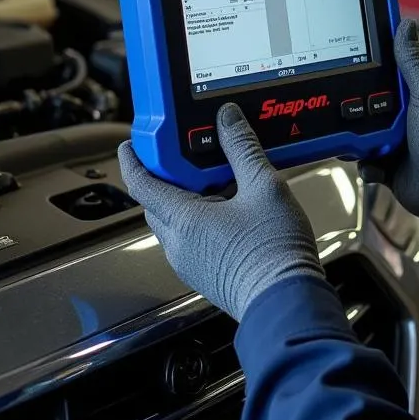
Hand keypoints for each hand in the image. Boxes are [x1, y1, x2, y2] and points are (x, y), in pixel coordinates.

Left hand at [119, 102, 322, 321]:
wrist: (286, 300)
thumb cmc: (274, 251)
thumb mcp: (264, 187)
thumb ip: (242, 148)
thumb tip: (228, 119)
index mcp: (184, 221)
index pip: (141, 185)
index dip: (133, 160)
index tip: (131, 145)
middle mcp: (179, 245)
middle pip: (156, 203)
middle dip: (166, 178)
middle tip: (185, 156)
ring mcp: (190, 263)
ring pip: (174, 223)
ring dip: (186, 199)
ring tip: (218, 181)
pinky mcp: (205, 274)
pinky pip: (191, 240)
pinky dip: (200, 220)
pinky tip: (231, 211)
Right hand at [365, 20, 418, 236]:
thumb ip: (414, 62)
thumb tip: (406, 24)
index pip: (391, 68)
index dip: (372, 64)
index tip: (349, 56)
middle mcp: (407, 112)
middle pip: (369, 98)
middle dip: (356, 105)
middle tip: (347, 109)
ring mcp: (396, 137)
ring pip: (361, 128)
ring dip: (357, 135)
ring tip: (358, 140)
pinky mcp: (386, 161)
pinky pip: (363, 156)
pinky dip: (364, 161)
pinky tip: (372, 163)